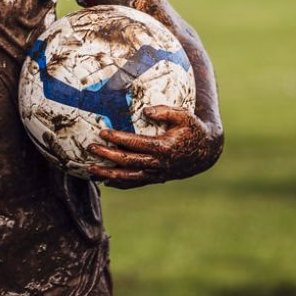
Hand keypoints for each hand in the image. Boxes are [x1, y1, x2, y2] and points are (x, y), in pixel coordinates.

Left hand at [86, 106, 222, 187]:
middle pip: (127, 161)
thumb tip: (145, 110)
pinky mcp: (156, 178)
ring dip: (108, 174)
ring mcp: (156, 174)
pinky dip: (120, 184)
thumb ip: (165, 111)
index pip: (135, 144)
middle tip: (90, 148)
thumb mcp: (184, 115)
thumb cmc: (193, 129)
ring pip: (129, 177)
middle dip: (107, 155)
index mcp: (163, 147)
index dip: (118, 138)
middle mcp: (158, 164)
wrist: (206, 152)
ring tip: (90, 169)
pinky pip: (136, 183)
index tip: (103, 132)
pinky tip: (105, 182)